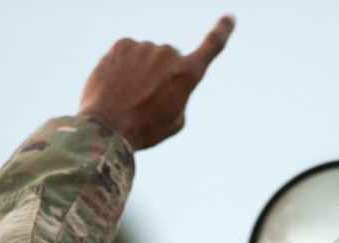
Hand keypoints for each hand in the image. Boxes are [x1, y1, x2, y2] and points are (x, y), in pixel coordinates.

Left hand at [78, 14, 234, 149]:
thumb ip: (179, 95)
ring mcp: (144, 47)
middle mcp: (168, 54)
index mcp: (188, 74)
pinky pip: (129, 51)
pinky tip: (117, 83)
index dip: (222, 30)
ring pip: (147, 56)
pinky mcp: (122, 44)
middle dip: (162, 73)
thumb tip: (167, 80)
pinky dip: (124, 64)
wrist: (108, 128)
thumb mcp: (175, 120)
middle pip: (169, 58)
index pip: (212, 46)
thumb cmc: (144, 130)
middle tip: (147, 98)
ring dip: (141, 69)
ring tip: (128, 94)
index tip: (229, 17)